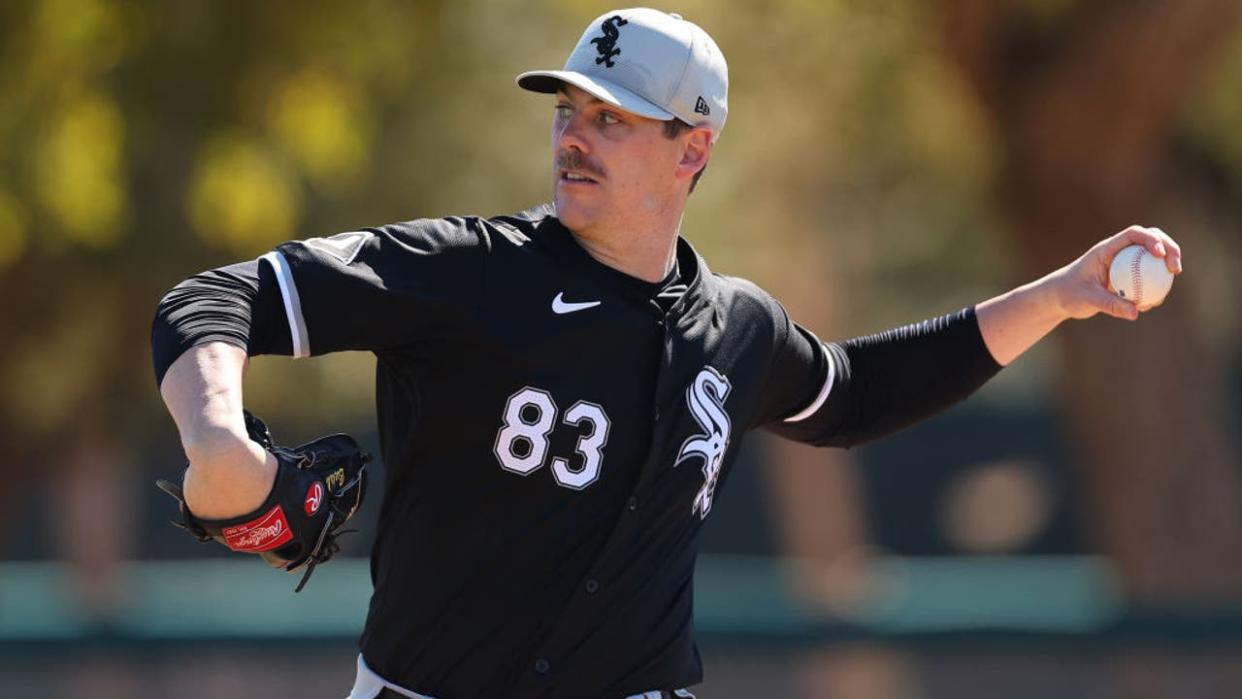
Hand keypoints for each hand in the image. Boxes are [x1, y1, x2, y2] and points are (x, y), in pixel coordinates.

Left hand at [1048, 225, 1182, 321]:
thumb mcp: (1087, 299)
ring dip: (1166, 266)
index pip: (1133, 234)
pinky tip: (1155, 302)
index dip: (1151, 240)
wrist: (1059, 298)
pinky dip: (1155, 285)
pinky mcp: (1127, 275)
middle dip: (1169, 248)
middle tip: (1175, 269)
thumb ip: (1110, 304)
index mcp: (1106, 249)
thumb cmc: (1068, 294)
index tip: (1160, 255)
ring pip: (1152, 257)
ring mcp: (1124, 262)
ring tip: (1169, 284)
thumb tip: (1136, 312)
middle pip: (1150, 239)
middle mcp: (1118, 251)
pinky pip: (1147, 276)